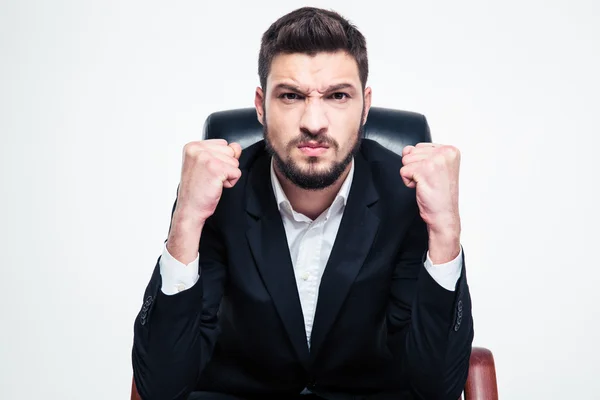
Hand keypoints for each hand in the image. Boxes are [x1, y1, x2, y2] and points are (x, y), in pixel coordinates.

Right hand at [175, 139, 241, 223]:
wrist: (189, 209)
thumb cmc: (196, 190)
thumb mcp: (206, 165)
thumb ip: (222, 153)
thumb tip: (237, 147)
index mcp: (193, 146)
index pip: (222, 144)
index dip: (220, 160)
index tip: (206, 171)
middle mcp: (198, 149)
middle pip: (230, 151)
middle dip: (225, 166)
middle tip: (209, 177)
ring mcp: (207, 158)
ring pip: (235, 161)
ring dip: (227, 175)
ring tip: (212, 182)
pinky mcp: (216, 169)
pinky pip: (236, 172)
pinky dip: (230, 183)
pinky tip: (216, 186)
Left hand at [400, 143, 460, 262]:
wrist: (443, 214)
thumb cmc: (440, 194)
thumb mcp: (435, 167)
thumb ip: (422, 154)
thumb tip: (406, 149)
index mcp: (450, 150)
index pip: (420, 146)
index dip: (420, 163)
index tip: (433, 174)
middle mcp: (445, 153)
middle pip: (411, 152)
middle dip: (415, 168)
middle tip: (429, 180)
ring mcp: (435, 161)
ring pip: (406, 160)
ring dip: (411, 174)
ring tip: (425, 183)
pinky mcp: (424, 170)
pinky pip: (403, 171)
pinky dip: (408, 182)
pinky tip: (421, 187)